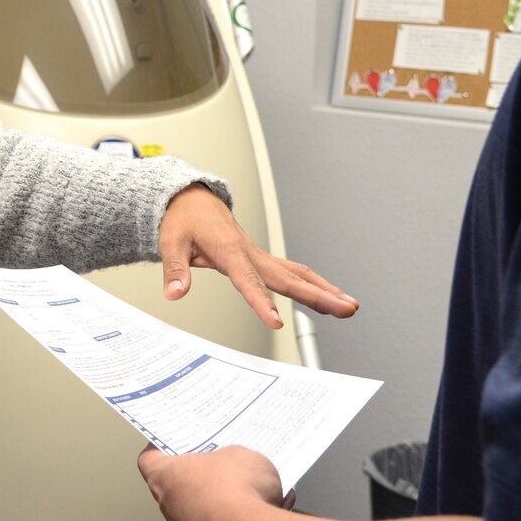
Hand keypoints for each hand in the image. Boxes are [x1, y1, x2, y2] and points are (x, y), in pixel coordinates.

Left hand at [138, 445, 289, 520]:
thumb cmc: (234, 489)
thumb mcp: (241, 455)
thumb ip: (233, 461)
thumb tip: (240, 470)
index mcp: (167, 476)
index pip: (149, 460)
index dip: (158, 450)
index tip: (169, 445)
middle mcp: (170, 508)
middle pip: (177, 490)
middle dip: (200, 482)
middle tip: (224, 472)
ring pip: (201, 519)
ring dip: (221, 512)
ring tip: (253, 501)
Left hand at [158, 185, 357, 327]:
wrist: (192, 199)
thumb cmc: (184, 219)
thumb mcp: (171, 241)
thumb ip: (175, 269)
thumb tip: (175, 293)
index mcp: (228, 249)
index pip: (248, 280)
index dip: (261, 301)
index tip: (275, 322)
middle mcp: (250, 252)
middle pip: (288, 278)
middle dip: (318, 295)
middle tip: (344, 309)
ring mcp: (259, 255)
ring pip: (297, 274)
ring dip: (324, 290)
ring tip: (349, 307)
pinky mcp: (261, 259)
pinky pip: (292, 272)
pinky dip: (314, 284)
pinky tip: (330, 296)